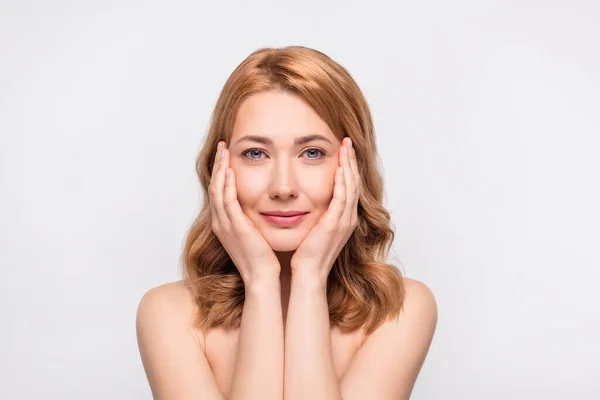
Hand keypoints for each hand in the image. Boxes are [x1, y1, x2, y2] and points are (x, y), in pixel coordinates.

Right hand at [209, 141, 279, 286]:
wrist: (262, 277)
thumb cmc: (263, 258)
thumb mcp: (254, 233)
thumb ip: (252, 218)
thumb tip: (263, 204)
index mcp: (224, 224)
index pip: (219, 191)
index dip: (221, 172)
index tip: (227, 156)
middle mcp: (220, 223)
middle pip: (214, 187)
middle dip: (218, 165)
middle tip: (222, 146)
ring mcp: (225, 225)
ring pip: (218, 190)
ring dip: (221, 169)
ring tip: (225, 151)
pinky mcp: (235, 227)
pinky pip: (227, 201)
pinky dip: (228, 185)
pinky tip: (232, 171)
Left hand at [290, 137, 360, 282]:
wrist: (307, 273)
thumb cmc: (306, 254)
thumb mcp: (314, 229)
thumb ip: (316, 214)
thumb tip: (304, 199)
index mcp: (344, 219)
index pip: (349, 187)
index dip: (348, 168)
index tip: (343, 151)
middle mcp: (349, 218)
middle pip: (354, 182)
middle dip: (351, 161)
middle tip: (348, 142)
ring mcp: (345, 221)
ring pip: (351, 186)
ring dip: (349, 164)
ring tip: (346, 147)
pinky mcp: (336, 223)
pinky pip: (343, 196)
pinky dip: (343, 180)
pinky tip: (340, 166)